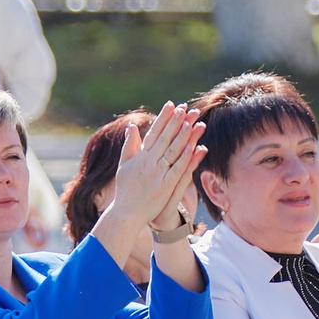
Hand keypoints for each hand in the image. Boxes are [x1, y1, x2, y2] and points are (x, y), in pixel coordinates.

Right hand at [92, 103, 206, 260]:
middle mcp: (148, 162)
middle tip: (186, 107)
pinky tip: (194, 147)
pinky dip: (185, 158)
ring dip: (183, 135)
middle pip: (165, 138)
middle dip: (176, 121)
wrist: (126, 213)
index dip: (163, 118)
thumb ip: (129, 145)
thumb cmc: (125, 190)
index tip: (171, 105)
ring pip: (173, 151)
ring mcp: (157, 173)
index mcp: (140, 156)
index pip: (154, 132)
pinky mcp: (165, 186)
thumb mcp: (124, 165)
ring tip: (192, 121)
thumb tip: (132, 126)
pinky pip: (177, 169)